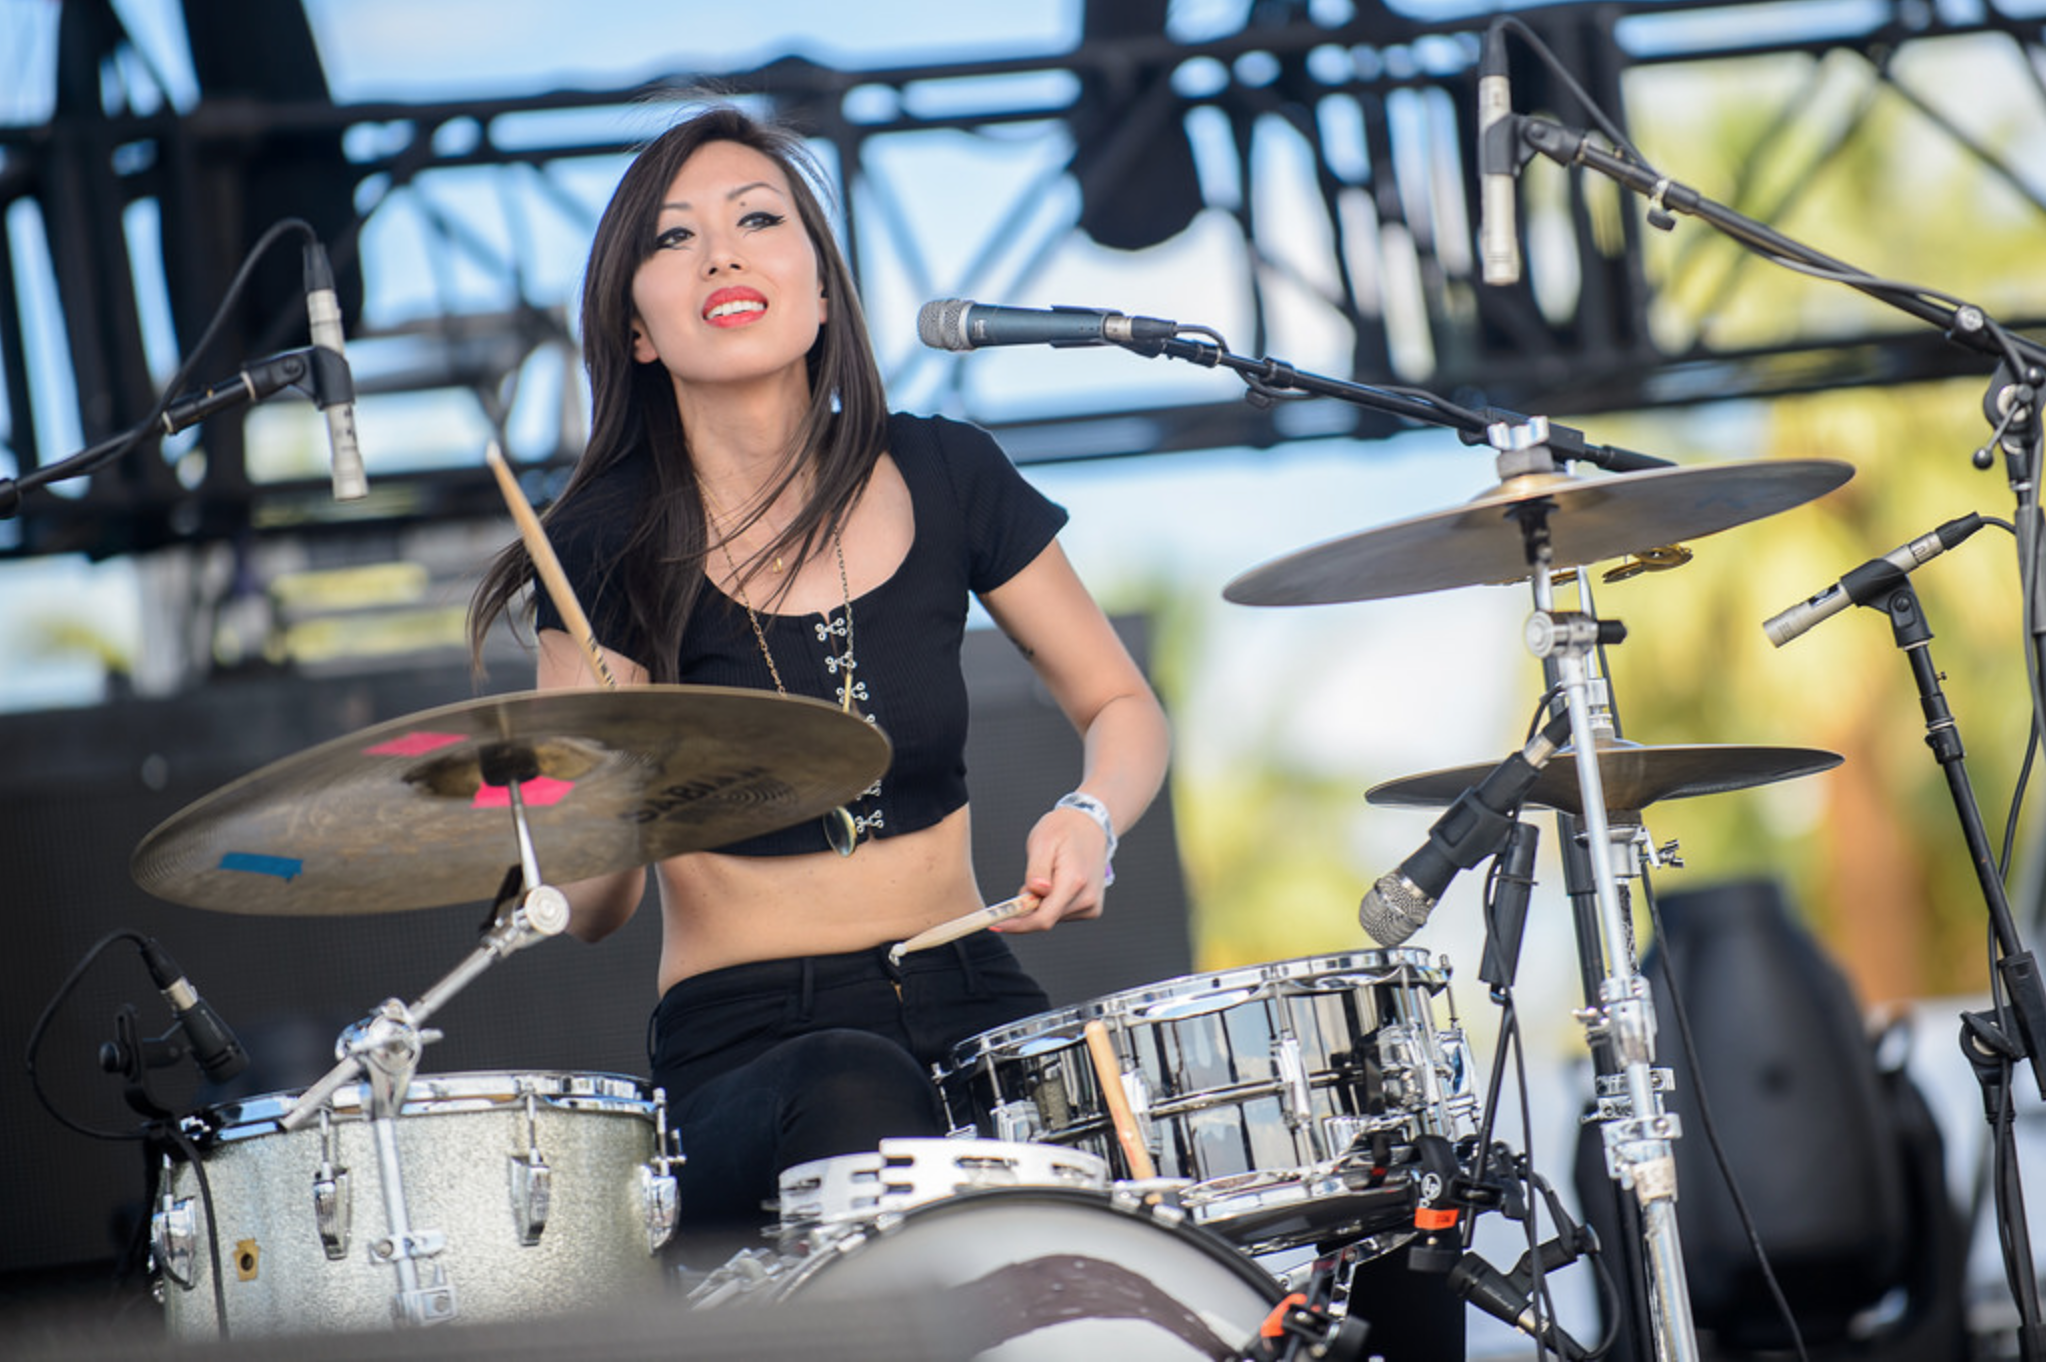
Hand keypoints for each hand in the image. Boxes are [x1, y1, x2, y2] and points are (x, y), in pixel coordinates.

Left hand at [996, 804, 1111, 933]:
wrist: (1088, 824)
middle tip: (1026, 883)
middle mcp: (1087, 898)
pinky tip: (1056, 883)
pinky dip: (1051, 904)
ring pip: (1052, 917)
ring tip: (1046, 876)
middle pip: (1045, 919)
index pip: (1043, 918)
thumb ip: (1037, 869)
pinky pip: (1061, 914)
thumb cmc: (1063, 830)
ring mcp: (1092, 905)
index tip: (996, 923)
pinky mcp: (1091, 908)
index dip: (1017, 925)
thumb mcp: (1042, 841)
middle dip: (1027, 908)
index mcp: (1074, 881)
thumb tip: (1035, 891)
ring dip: (1040, 904)